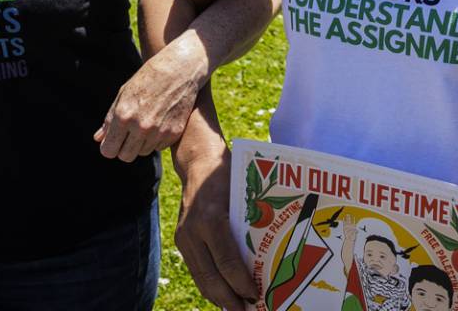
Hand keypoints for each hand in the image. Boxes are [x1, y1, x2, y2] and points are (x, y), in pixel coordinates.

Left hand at [95, 38, 207, 160]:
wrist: (180, 69)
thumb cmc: (148, 78)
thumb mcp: (124, 94)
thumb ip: (110, 119)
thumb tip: (98, 139)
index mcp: (123, 115)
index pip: (109, 150)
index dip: (109, 147)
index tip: (114, 141)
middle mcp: (141, 126)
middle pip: (125, 156)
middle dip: (125, 148)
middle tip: (129, 136)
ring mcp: (159, 131)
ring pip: (143, 152)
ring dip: (142, 143)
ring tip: (147, 124)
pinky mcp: (174, 132)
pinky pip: (159, 147)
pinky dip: (157, 139)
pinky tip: (160, 122)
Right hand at [173, 132, 255, 310]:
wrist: (198, 161)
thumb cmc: (230, 175)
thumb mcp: (245, 194)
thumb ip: (254, 221)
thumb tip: (276, 253)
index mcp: (212, 219)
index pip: (228, 262)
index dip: (242, 284)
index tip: (256, 297)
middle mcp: (193, 231)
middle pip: (211, 277)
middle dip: (230, 300)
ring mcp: (184, 237)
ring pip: (201, 278)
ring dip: (218, 297)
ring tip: (236, 309)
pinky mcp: (180, 240)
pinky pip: (196, 270)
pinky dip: (210, 285)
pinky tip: (224, 294)